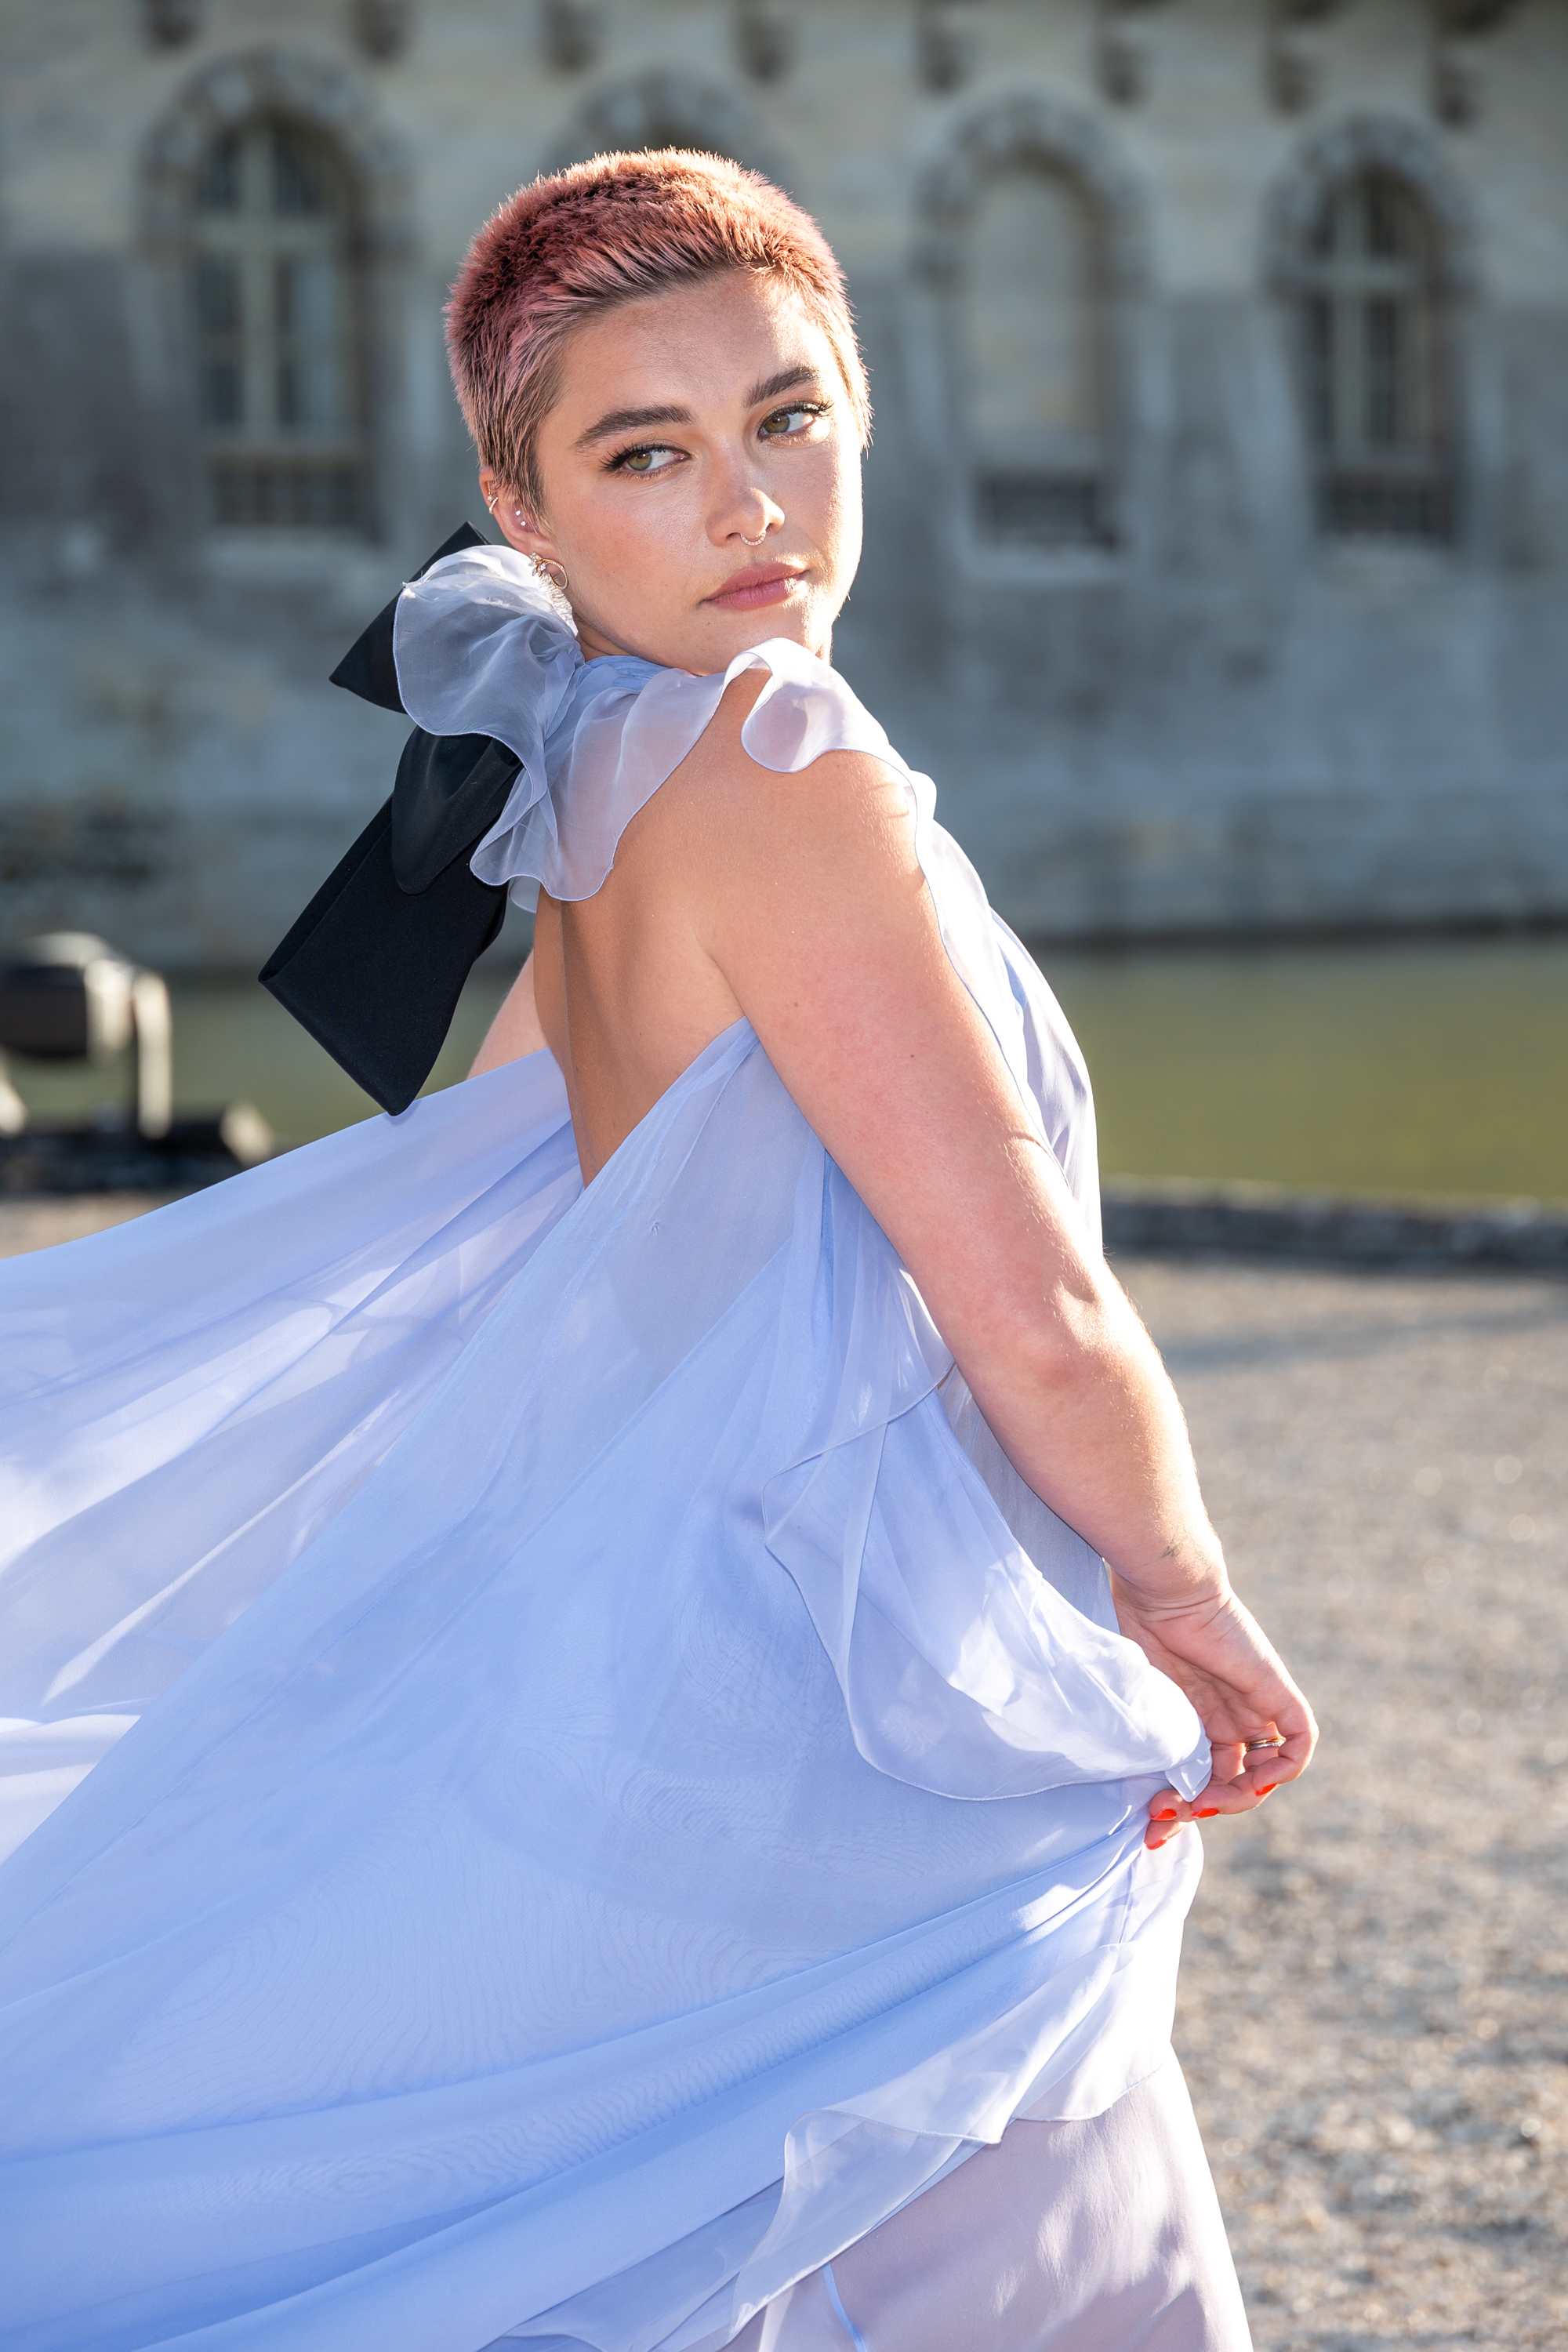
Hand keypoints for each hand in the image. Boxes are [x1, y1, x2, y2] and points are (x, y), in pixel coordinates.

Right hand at [1109, 1578, 1317, 1850]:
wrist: (1160, 1590)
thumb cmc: (1134, 1632)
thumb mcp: (1138, 1706)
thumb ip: (1148, 1750)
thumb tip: (1148, 1805)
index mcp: (1192, 1716)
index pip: (1202, 1779)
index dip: (1182, 1811)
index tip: (1151, 1830)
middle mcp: (1225, 1715)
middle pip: (1231, 1782)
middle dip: (1202, 1810)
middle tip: (1166, 1816)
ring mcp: (1251, 1704)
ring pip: (1264, 1771)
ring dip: (1237, 1798)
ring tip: (1201, 1801)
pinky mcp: (1275, 1691)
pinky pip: (1299, 1740)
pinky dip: (1284, 1768)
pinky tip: (1252, 1781)